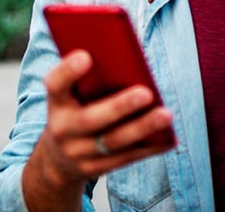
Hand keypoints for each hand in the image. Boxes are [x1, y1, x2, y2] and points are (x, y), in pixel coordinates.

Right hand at [21, 50, 175, 211]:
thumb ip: (89, 78)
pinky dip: (150, 147)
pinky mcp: (96, 169)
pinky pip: (127, 158)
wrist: (57, 159)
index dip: (68, 70)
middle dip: (119, 106)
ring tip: (166, 115)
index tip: (85, 56)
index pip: (55, 84)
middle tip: (146, 93)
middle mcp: (63, 129)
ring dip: (142, 128)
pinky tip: (169, 137)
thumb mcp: (70, 95)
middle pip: (90, 120)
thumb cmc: (74, 111)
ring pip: (113, 142)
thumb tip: (127, 58)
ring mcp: (78, 153)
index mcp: (56, 102)